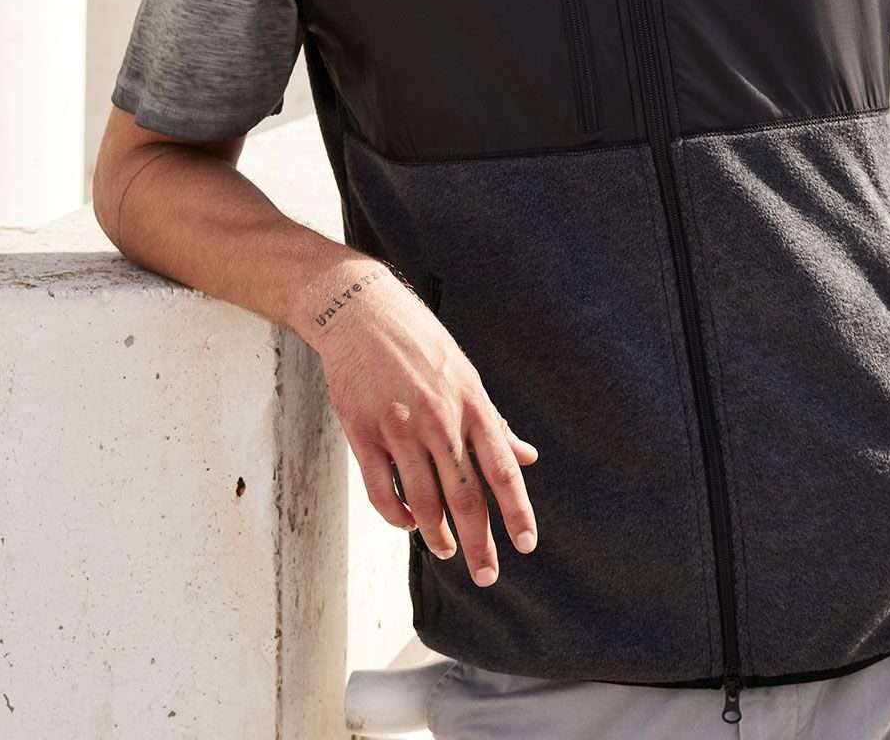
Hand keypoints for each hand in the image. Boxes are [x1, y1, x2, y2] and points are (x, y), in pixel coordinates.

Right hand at [311, 272, 539, 588]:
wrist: (362, 313)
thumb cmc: (420, 344)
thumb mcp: (466, 375)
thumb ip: (494, 423)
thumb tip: (527, 457)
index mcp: (471, 403)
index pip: (501, 469)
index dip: (516, 511)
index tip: (526, 545)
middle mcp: (438, 419)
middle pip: (465, 496)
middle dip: (479, 543)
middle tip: (487, 575)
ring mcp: (398, 428)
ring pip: (424, 501)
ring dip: (437, 535)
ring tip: (447, 551)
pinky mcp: (362, 433)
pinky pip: (382, 491)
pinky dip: (399, 516)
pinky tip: (410, 523)